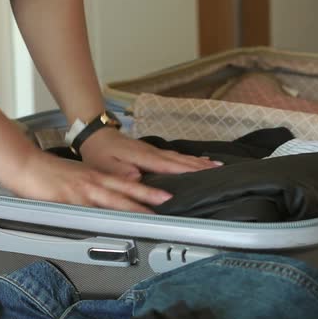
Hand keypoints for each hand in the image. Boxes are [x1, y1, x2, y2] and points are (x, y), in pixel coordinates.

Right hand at [5, 150, 172, 212]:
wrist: (25, 163)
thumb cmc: (47, 172)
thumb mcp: (76, 176)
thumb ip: (92, 186)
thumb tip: (106, 198)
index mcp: (95, 176)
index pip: (125, 183)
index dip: (145, 189)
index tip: (162, 195)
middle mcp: (92, 181)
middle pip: (124, 189)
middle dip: (147, 195)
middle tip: (167, 200)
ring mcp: (80, 190)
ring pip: (110, 198)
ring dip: (131, 206)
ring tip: (148, 213)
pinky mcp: (67, 199)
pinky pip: (87, 209)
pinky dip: (100, 216)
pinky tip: (111, 223)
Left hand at [80, 127, 220, 179]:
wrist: (96, 135)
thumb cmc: (100, 154)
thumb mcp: (108, 168)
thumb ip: (126, 176)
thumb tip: (142, 183)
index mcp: (145, 157)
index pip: (171, 165)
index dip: (189, 170)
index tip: (208, 173)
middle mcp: (153, 152)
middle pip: (181, 160)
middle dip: (201, 165)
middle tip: (221, 170)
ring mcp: (154, 150)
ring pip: (180, 157)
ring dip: (198, 162)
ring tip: (216, 165)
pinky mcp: (153, 151)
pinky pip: (175, 156)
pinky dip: (189, 159)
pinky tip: (198, 160)